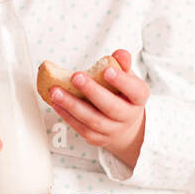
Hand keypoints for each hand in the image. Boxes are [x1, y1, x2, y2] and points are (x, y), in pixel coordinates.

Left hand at [47, 49, 147, 169]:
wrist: (123, 123)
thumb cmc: (122, 94)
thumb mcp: (126, 77)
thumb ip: (122, 64)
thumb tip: (120, 54)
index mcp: (138, 98)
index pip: (135, 91)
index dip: (122, 81)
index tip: (107, 70)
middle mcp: (128, 117)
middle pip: (111, 107)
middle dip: (92, 91)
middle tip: (76, 77)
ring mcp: (113, 130)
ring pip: (93, 120)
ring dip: (72, 105)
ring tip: (56, 91)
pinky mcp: (97, 138)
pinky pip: (82, 128)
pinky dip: (67, 116)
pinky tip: (57, 104)